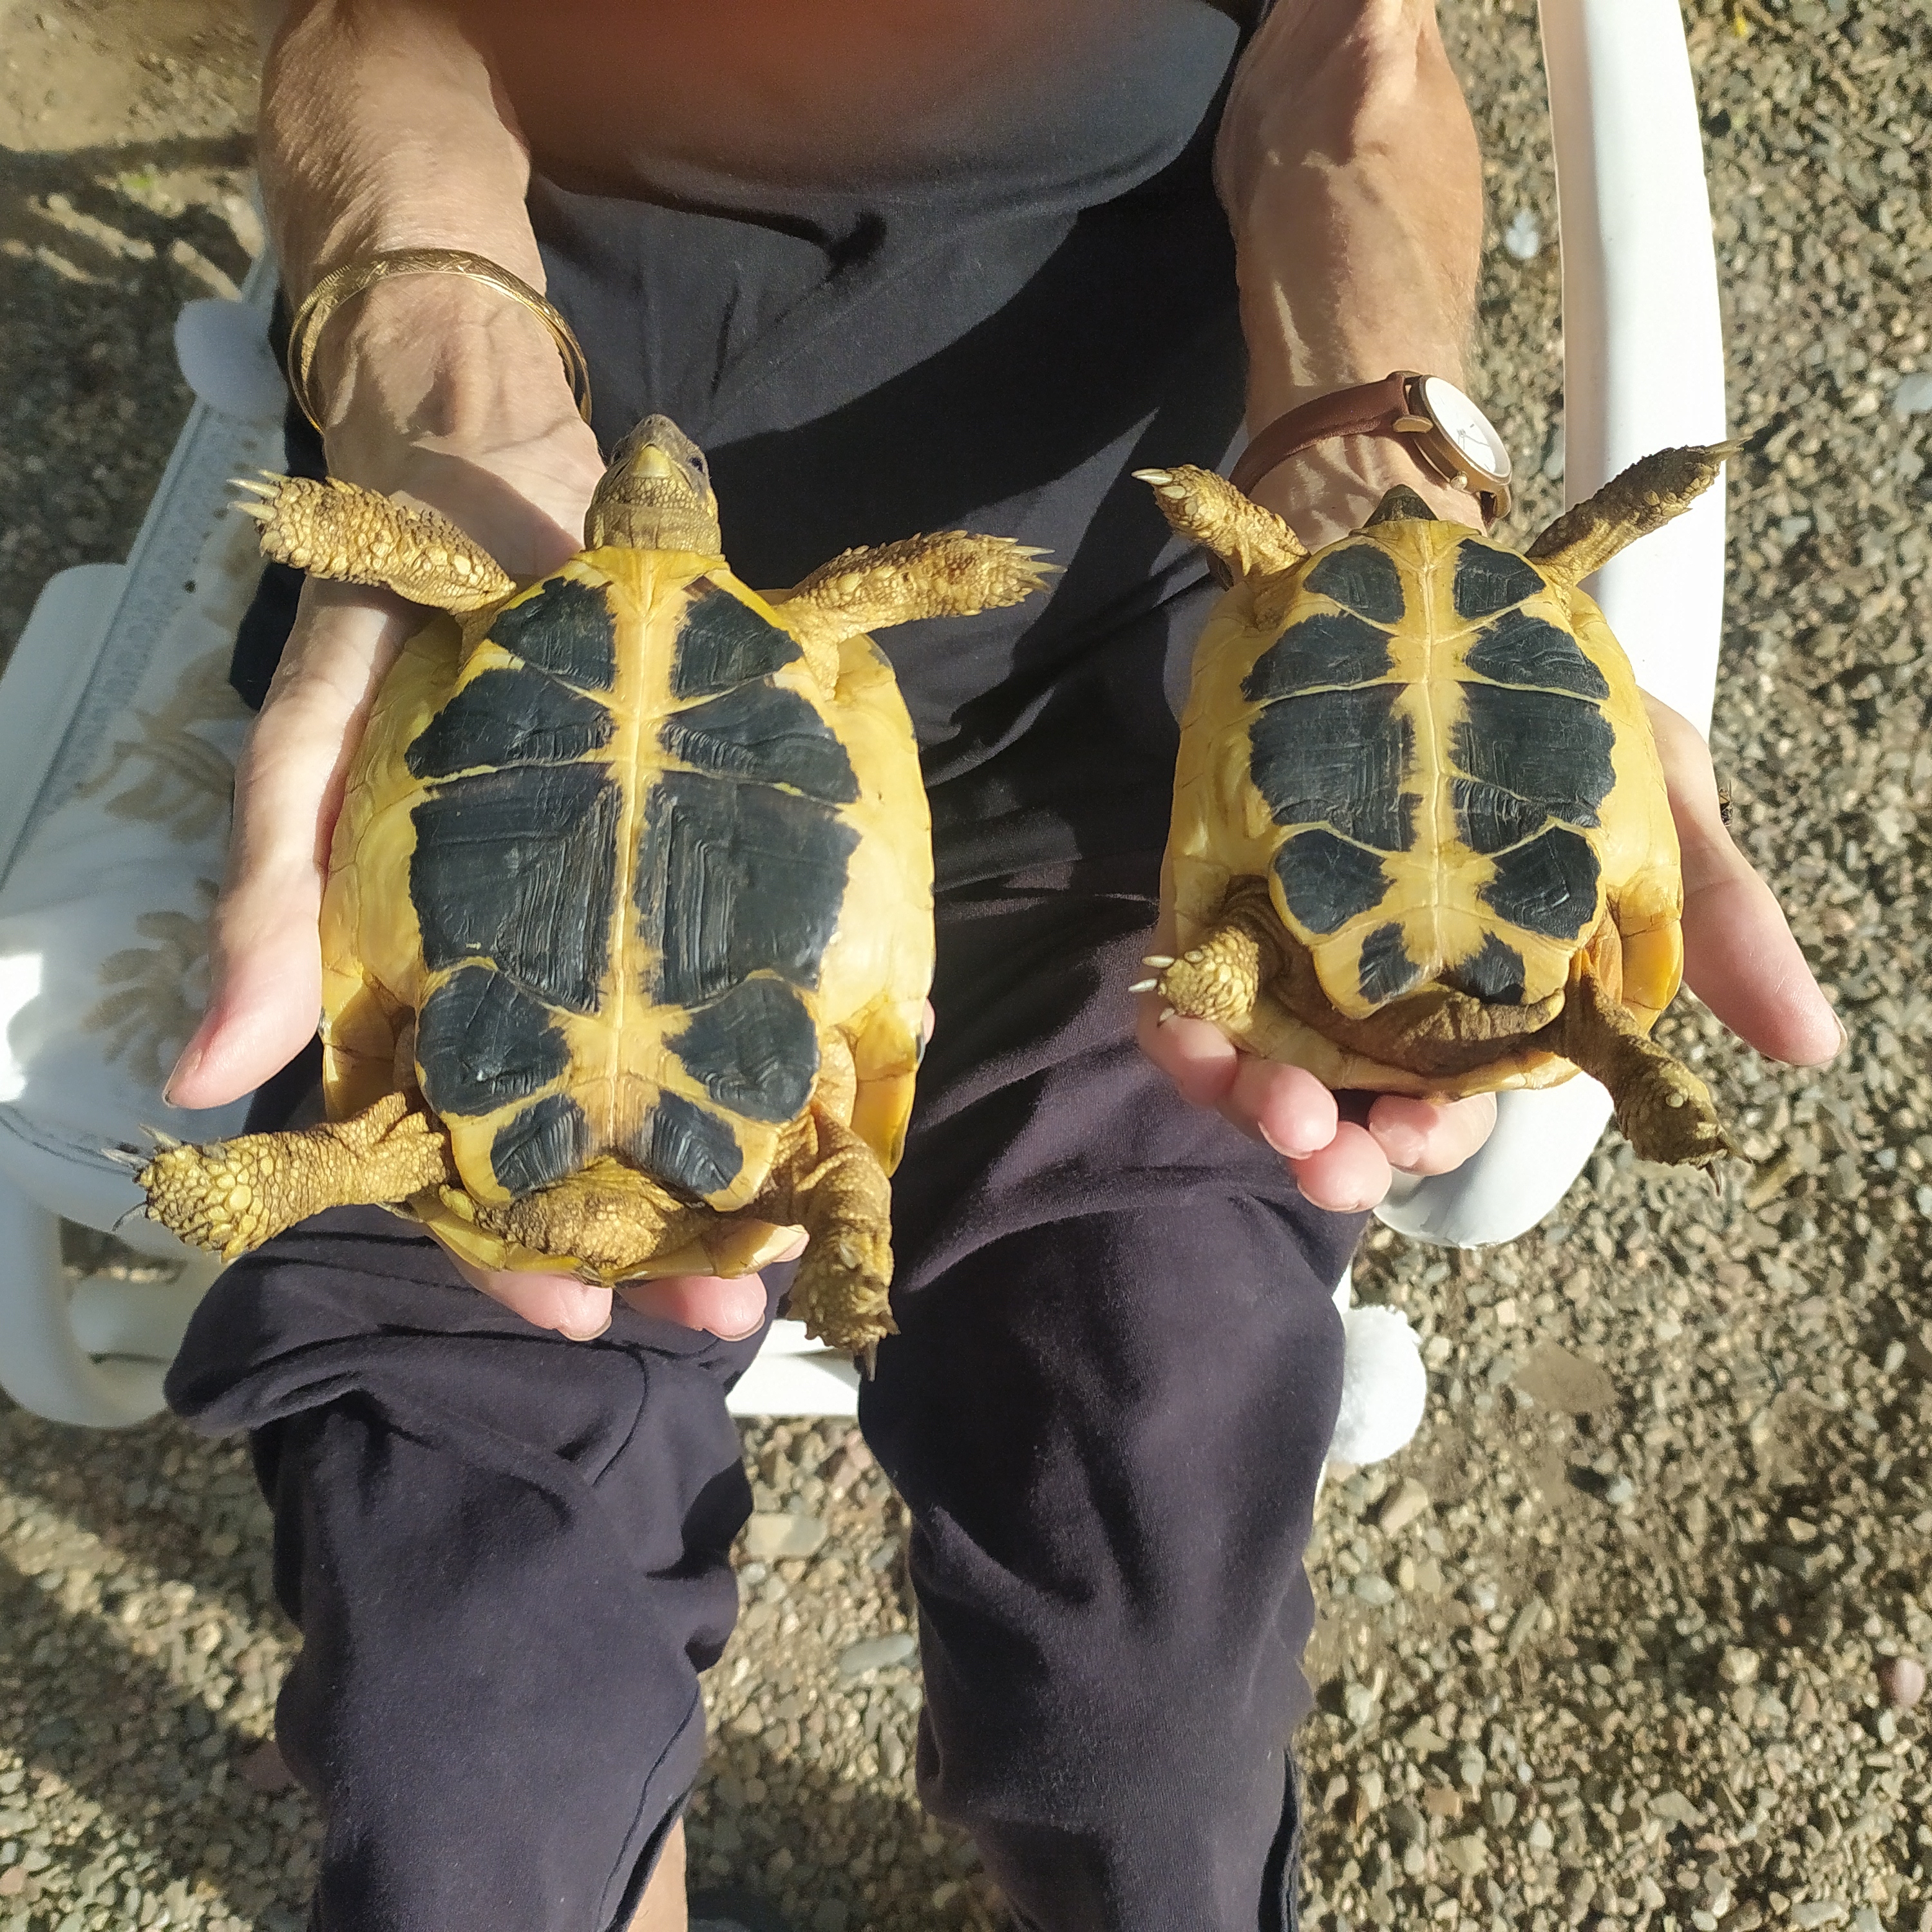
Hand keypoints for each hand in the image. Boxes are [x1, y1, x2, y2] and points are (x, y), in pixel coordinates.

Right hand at [153, 280, 774, 1340]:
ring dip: (740, 1169)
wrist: (500, 480)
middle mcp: (543, 970)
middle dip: (651, 1238)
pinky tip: (859, 1098)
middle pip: (598, 1138)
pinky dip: (810, 1034)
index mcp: (433, 980)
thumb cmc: (389, 626)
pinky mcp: (727, 854)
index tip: (565, 1320)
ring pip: (688, 1076)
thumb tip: (198, 1079)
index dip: (502, 1244)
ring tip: (796, 1246)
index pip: (462, 1149)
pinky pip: (771, 963)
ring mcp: (642, 918)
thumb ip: (268, 899)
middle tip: (726, 1314)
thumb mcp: (309, 750)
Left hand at [1138, 694, 1840, 1213]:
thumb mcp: (1658, 792)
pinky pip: (1185, 982)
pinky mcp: (1218, 892)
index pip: (1453, 1101)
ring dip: (1249, 1103)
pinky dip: (1182, 1022)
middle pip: (1349, 1101)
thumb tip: (1812, 1046)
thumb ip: (1717, 914)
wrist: (1439, 582)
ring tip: (1262, 1104)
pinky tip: (1186, 1030)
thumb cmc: (1559, 702)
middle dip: (1334, 1149)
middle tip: (1323, 1155)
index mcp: (1486, 994)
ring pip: (1258, 1061)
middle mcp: (1382, 987)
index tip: (1414, 1143)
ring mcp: (1290, 942)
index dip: (1431, 1140)